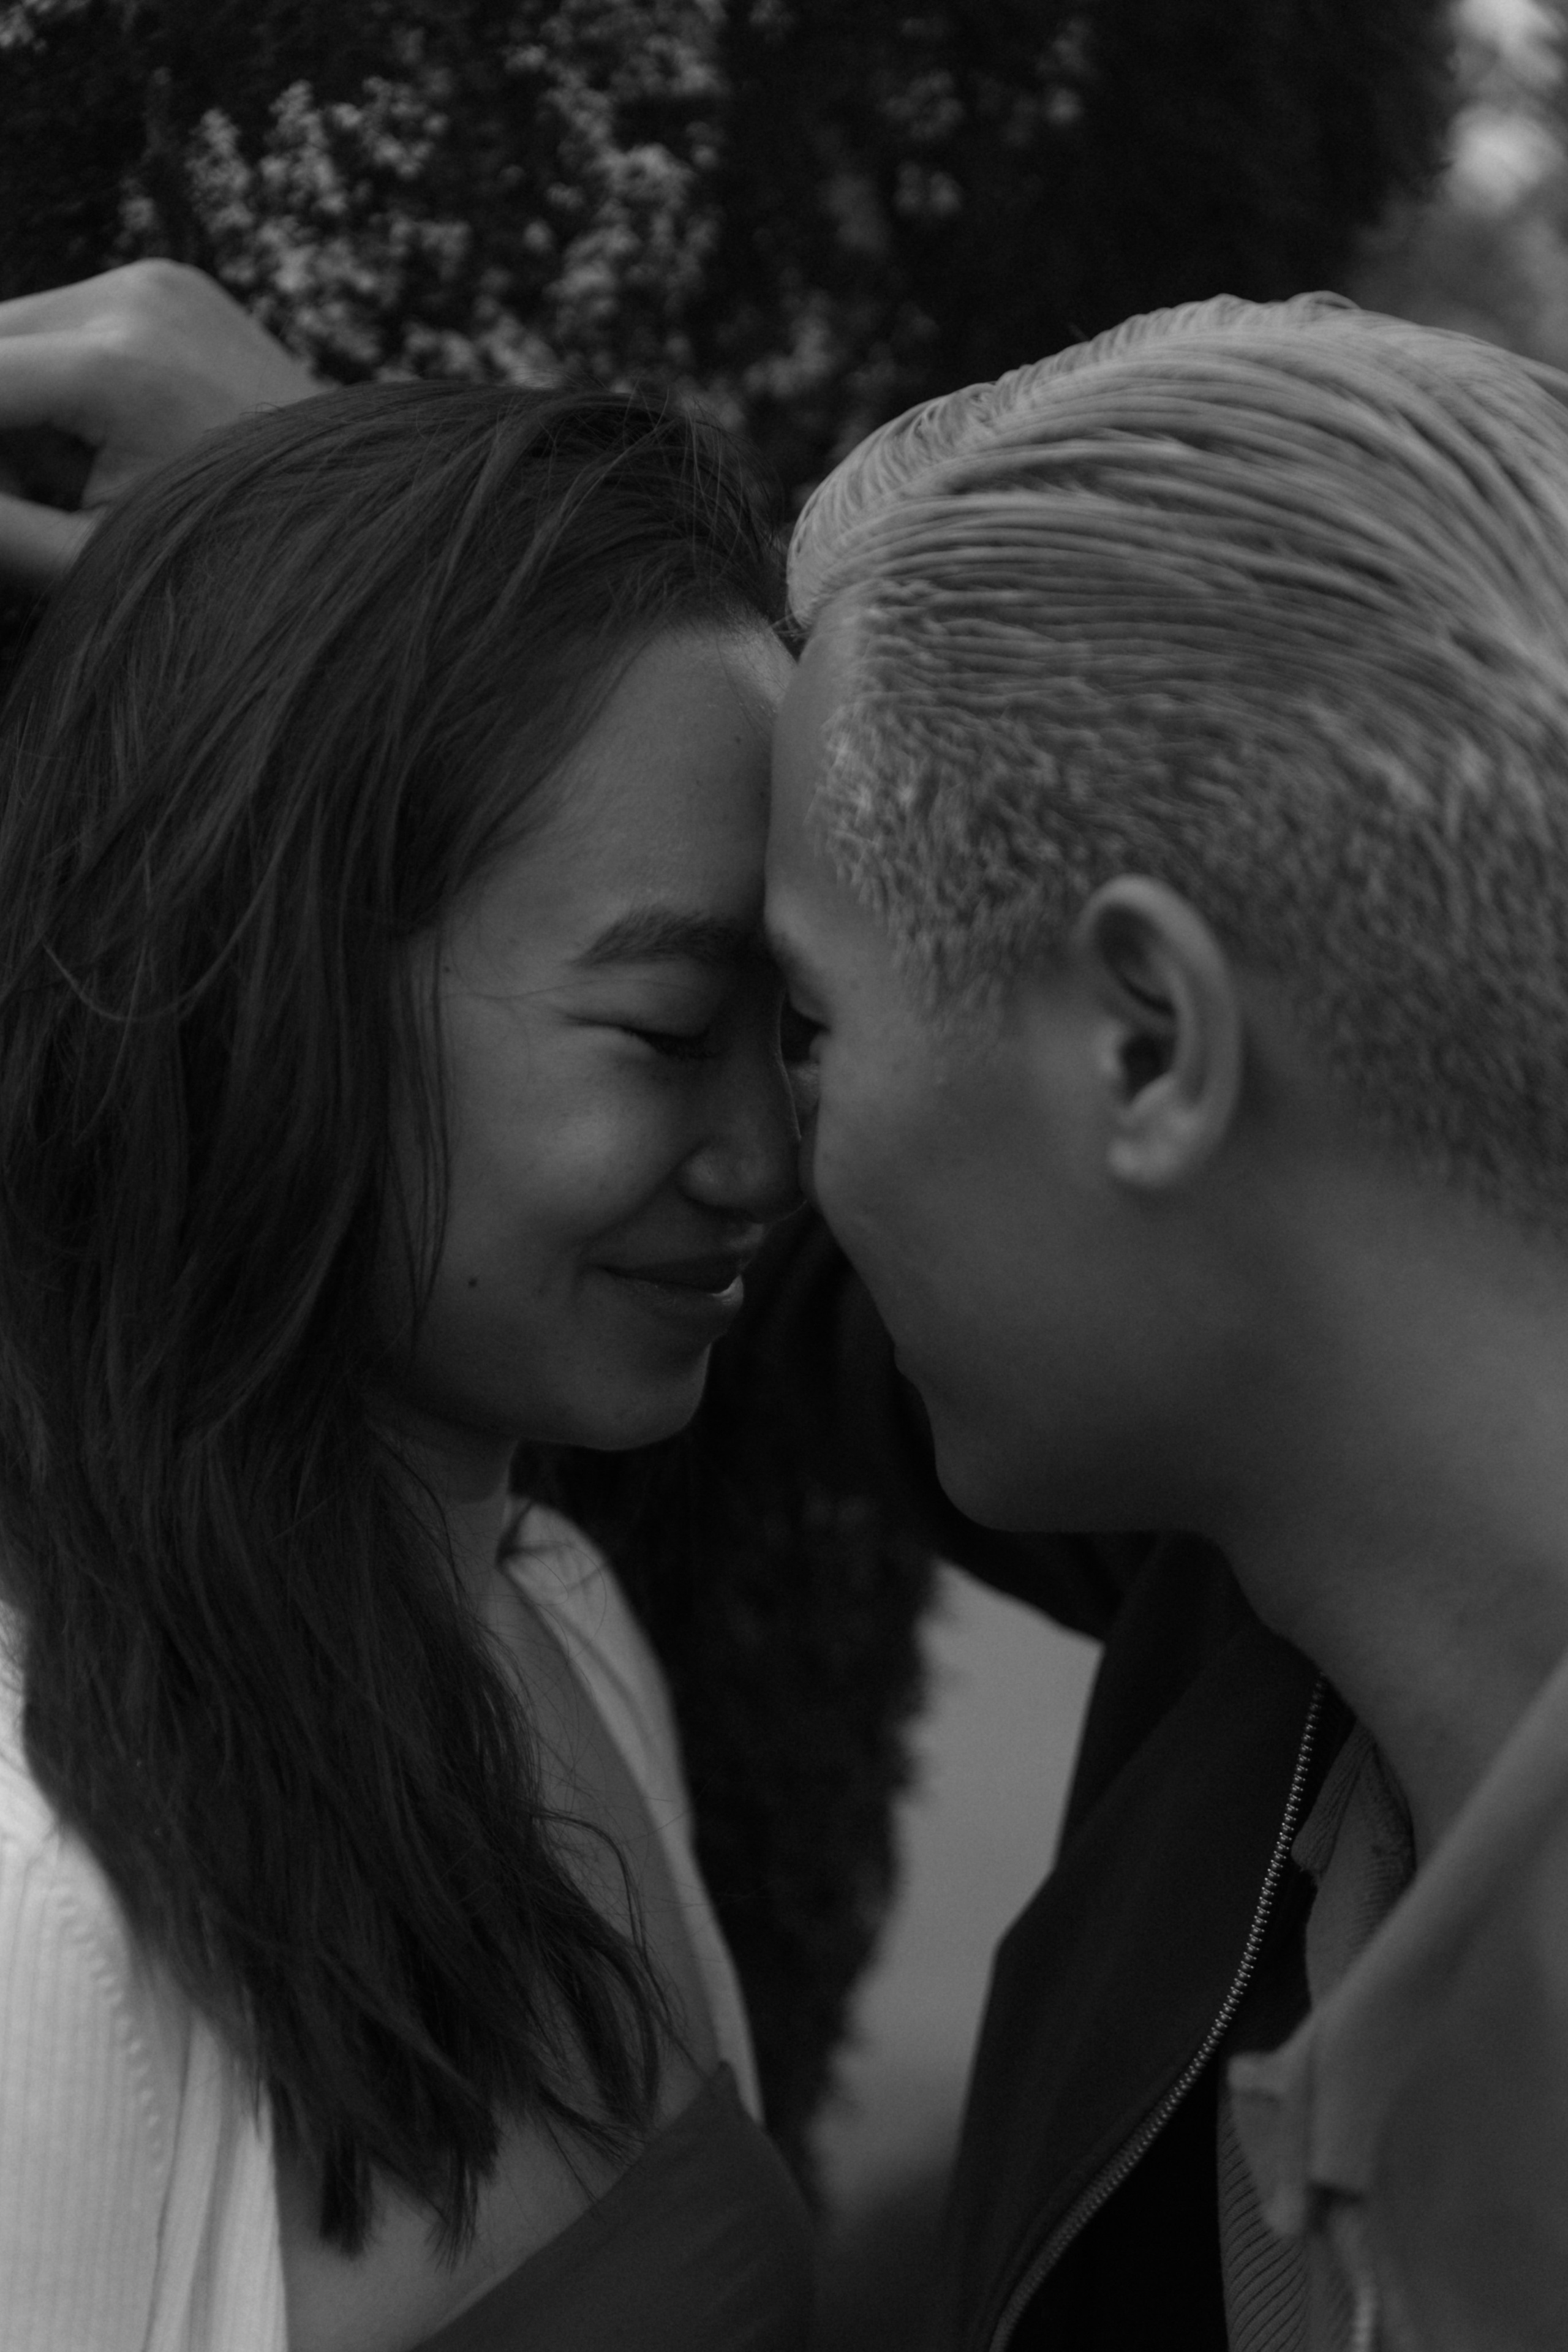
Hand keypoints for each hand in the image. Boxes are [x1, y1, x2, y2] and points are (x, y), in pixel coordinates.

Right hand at [0, 260, 318, 592]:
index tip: (9, 499)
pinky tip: (103, 447)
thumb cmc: (232, 559)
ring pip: (12, 330)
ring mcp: (156, 278)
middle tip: (30, 502)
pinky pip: (64, 322)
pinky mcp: (170, 280)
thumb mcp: (95, 561)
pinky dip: (54, 384)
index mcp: (117, 365)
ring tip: (70, 484)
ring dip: (11, 407)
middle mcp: (132, 297)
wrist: (356, 517)